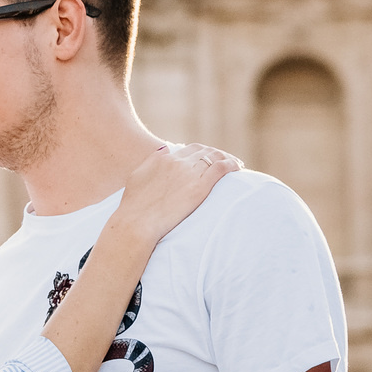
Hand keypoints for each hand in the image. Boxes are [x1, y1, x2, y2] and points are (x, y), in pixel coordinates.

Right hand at [115, 143, 240, 244]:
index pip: (189, 149)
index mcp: (162, 159)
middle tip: (226, 161)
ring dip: (227, 158)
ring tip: (236, 164)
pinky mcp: (200, 187)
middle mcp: (177, 162)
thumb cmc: (133, 206)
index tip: (208, 159)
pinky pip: (221, 168)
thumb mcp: (137, 176)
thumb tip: (165, 150)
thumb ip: (151, 161)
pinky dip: (231, 165)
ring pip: (215, 156)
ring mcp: (189, 173)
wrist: (137, 222)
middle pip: (204, 151)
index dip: (202, 152)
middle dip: (216, 153)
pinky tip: (238, 168)